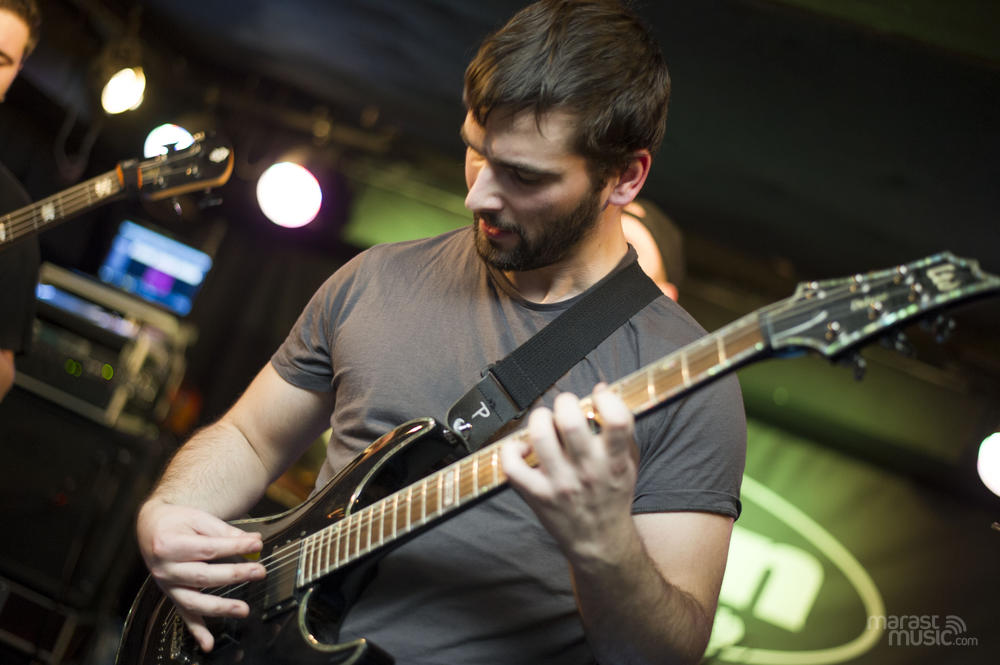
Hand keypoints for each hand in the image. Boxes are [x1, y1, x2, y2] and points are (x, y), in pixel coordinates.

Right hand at [137, 499, 266, 651]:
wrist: (150, 528)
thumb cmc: (176, 522)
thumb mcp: (198, 518)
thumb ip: (224, 531)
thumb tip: (253, 541)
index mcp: (170, 544)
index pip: (209, 548)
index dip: (234, 547)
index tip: (255, 545)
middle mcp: (165, 569)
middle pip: (203, 575)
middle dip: (234, 575)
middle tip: (259, 572)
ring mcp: (167, 585)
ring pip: (194, 600)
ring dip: (220, 607)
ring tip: (243, 609)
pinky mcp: (171, 595)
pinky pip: (184, 614)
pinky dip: (196, 631)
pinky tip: (208, 643)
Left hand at [500, 384, 638, 566]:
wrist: (599, 542)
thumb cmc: (612, 496)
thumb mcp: (627, 462)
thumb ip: (619, 427)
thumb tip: (601, 389)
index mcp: (614, 461)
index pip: (617, 421)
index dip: (607, 401)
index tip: (599, 400)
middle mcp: (587, 471)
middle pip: (570, 423)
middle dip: (565, 403)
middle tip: (565, 408)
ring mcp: (560, 484)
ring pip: (539, 438)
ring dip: (539, 420)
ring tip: (544, 422)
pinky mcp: (537, 495)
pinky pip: (512, 467)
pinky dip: (511, 450)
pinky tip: (524, 449)